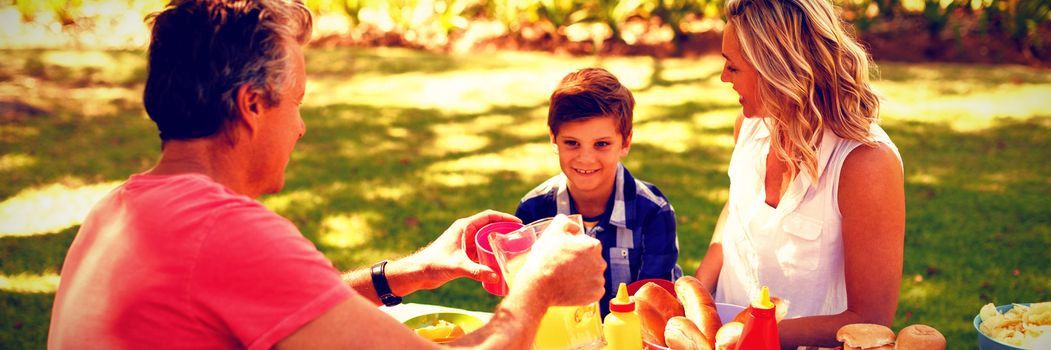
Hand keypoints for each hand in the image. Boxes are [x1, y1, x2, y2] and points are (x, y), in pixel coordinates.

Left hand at [394, 210, 519, 293]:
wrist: (419, 272)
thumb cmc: (434, 264)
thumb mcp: (457, 266)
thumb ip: (476, 271)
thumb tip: (496, 276)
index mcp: (464, 227)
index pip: (489, 216)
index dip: (504, 218)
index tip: (518, 223)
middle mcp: (466, 232)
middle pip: (490, 227)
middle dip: (505, 231)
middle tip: (520, 238)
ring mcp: (465, 243)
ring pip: (487, 239)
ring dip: (499, 243)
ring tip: (514, 249)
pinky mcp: (464, 254)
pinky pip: (482, 250)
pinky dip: (492, 254)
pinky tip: (500, 262)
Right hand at [515, 214, 605, 306]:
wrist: (539, 286)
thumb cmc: (544, 258)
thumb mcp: (552, 232)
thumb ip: (565, 222)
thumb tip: (576, 228)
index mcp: (593, 246)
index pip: (588, 245)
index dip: (575, 248)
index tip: (565, 254)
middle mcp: (600, 262)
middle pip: (592, 260)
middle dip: (581, 262)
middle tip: (564, 267)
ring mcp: (598, 280)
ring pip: (593, 275)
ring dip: (583, 276)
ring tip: (567, 278)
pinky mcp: (596, 295)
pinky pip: (593, 290)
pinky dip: (585, 290)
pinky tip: (572, 288)